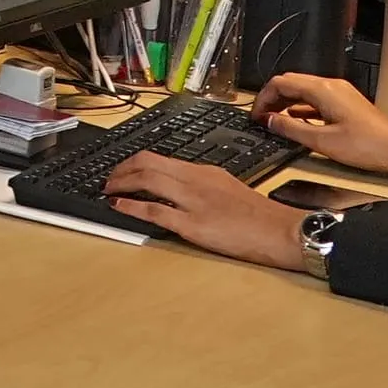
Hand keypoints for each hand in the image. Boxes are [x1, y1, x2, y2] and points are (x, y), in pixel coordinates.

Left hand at [104, 152, 314, 266]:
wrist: (280, 230)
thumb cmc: (258, 215)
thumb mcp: (227, 187)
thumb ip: (201, 183)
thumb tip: (176, 185)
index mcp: (203, 170)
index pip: (159, 157)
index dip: (133, 162)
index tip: (121, 168)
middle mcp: (195, 180)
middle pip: (147, 163)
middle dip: (120, 169)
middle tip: (108, 179)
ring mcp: (193, 201)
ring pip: (146, 181)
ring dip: (120, 184)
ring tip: (108, 190)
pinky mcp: (193, 225)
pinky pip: (154, 211)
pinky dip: (131, 207)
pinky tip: (119, 207)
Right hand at [249, 73, 387, 190]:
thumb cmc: (368, 147)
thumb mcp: (321, 141)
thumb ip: (290, 128)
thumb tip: (269, 121)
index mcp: (323, 90)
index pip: (281, 83)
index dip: (263, 98)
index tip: (256, 115)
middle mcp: (332, 86)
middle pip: (291, 83)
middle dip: (272, 98)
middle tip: (261, 117)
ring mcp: (340, 94)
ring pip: (304, 91)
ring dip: (286, 103)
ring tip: (275, 121)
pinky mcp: (347, 105)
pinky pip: (317, 100)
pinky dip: (302, 108)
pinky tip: (298, 123)